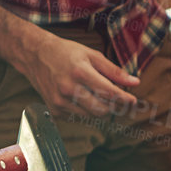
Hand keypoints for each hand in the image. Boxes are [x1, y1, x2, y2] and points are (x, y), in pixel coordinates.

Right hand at [17, 28, 140, 118]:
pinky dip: (86, 110)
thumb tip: (134, 82)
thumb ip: (114, 71)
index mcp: (80, 72)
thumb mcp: (91, 55)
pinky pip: (79, 117)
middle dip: (114, 107)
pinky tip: (83, 97)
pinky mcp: (55, 110)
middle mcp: (69, 89)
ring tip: (99, 94)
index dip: (124, 99)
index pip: (109, 92)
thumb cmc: (66, 53)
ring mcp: (60, 102)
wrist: (35, 55)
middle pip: (102, 109)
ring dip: (101, 108)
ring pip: (91, 116)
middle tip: (120, 99)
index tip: (134, 101)